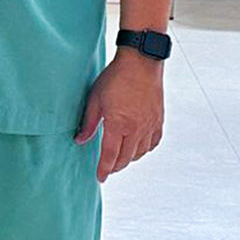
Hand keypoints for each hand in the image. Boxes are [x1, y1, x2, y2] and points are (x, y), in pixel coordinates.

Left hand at [75, 51, 165, 182]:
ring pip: (140, 153)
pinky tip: (137, 147)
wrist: (141, 62)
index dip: (104, 169)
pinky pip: (152, 143)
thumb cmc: (116, 77)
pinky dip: (143, 149)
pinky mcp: (158, 120)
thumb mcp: (95, 99)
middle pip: (126, 158)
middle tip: (107, 168)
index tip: (100, 178)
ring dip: (128, 159)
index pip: (110, 156)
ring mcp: (150, 125)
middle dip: (115, 167)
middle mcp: (137, 128)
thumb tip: (80, 140)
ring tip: (119, 156)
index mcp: (119, 124)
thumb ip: (89, 123)